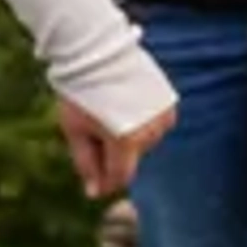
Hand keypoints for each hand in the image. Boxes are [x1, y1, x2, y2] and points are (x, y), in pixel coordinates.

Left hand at [55, 96, 170, 197]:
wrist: (101, 54)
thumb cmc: (81, 95)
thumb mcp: (76, 133)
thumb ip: (87, 165)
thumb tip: (95, 192)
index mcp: (126, 141)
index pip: (121, 177)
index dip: (106, 182)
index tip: (94, 179)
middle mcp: (151, 132)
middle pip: (133, 158)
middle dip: (115, 153)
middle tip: (95, 130)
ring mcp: (163, 115)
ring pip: (146, 141)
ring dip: (130, 137)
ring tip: (112, 114)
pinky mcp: (170, 101)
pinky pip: (158, 124)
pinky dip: (143, 122)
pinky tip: (128, 107)